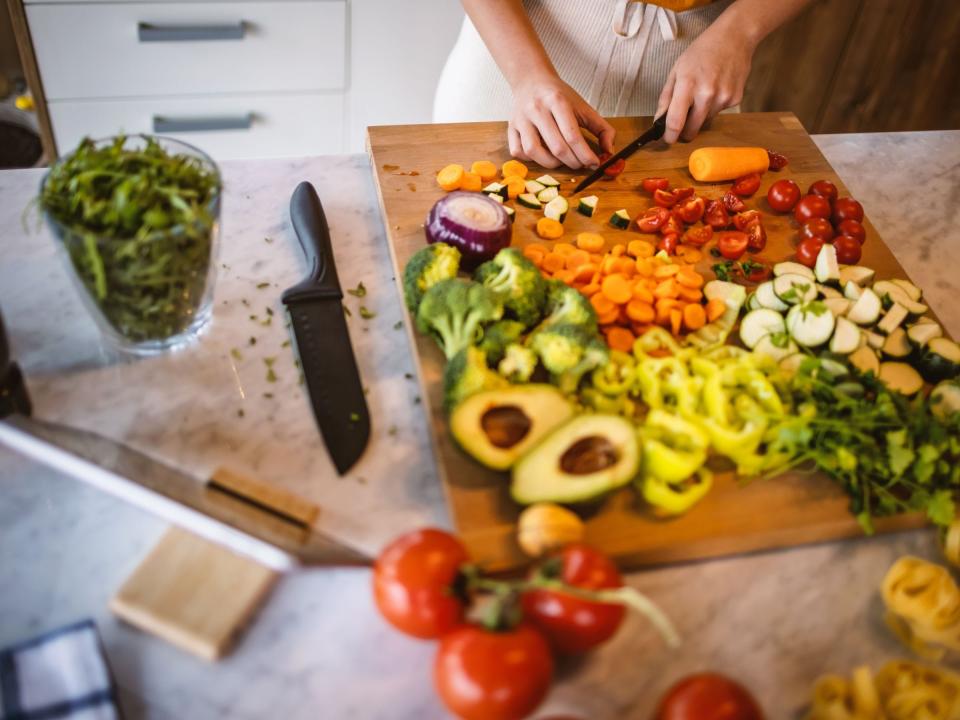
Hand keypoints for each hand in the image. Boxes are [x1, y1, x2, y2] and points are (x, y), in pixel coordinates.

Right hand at [509, 73, 615, 168]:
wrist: (531, 80)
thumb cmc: (559, 96)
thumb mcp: (584, 107)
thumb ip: (601, 128)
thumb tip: (609, 152)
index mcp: (557, 101)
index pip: (573, 136)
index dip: (585, 155)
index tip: (594, 163)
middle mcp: (537, 109)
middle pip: (556, 147)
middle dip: (573, 161)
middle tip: (580, 164)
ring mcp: (521, 119)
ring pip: (534, 152)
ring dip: (552, 164)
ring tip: (561, 161)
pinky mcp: (511, 127)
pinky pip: (518, 151)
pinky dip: (531, 159)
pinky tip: (542, 155)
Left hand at [656, 19, 755, 143]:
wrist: (735, 37)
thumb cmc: (703, 51)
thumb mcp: (677, 69)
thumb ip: (666, 97)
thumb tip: (659, 120)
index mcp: (688, 84)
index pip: (676, 121)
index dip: (670, 135)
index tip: (668, 139)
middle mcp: (707, 93)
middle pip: (692, 129)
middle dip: (685, 130)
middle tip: (682, 121)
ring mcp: (723, 97)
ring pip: (706, 121)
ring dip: (701, 115)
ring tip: (703, 92)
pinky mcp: (735, 99)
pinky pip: (719, 112)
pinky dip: (714, 106)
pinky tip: (716, 88)